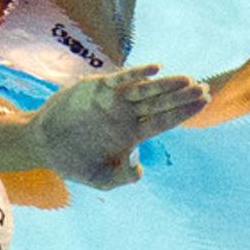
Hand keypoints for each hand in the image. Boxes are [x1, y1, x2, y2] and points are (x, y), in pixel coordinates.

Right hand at [30, 65, 208, 188]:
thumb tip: (139, 169)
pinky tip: (156, 70)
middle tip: (205, 88)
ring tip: (188, 79)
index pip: (164, 121)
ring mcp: (114, 100)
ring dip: (167, 85)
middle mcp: (127, 115)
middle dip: (183, 96)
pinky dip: (138, 74)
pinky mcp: (97, 88)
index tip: (204, 102)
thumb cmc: (74, 162)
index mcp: (132, 134)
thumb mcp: (101, 178)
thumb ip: (122, 177)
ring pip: (146, 90)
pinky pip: (122, 79)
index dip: (184, 112)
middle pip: (161, 103)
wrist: (44, 145)